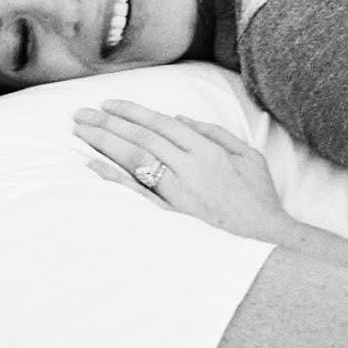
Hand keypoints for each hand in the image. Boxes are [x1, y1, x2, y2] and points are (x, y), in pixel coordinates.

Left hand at [73, 100, 290, 240]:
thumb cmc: (259, 200)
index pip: (161, 122)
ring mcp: (178, 193)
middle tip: (80, 113)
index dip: (132, 111)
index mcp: (208, 150)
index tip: (108, 104)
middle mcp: (190, 167)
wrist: (267, 243)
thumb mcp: (249, 156)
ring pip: (135, 158)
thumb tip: (180, 118)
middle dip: (108, 122)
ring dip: (105, 142)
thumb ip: (215, 133)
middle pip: (142, 136)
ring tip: (81, 131)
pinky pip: (137, 194)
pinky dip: (114, 178)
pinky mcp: (171, 217)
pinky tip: (93, 165)